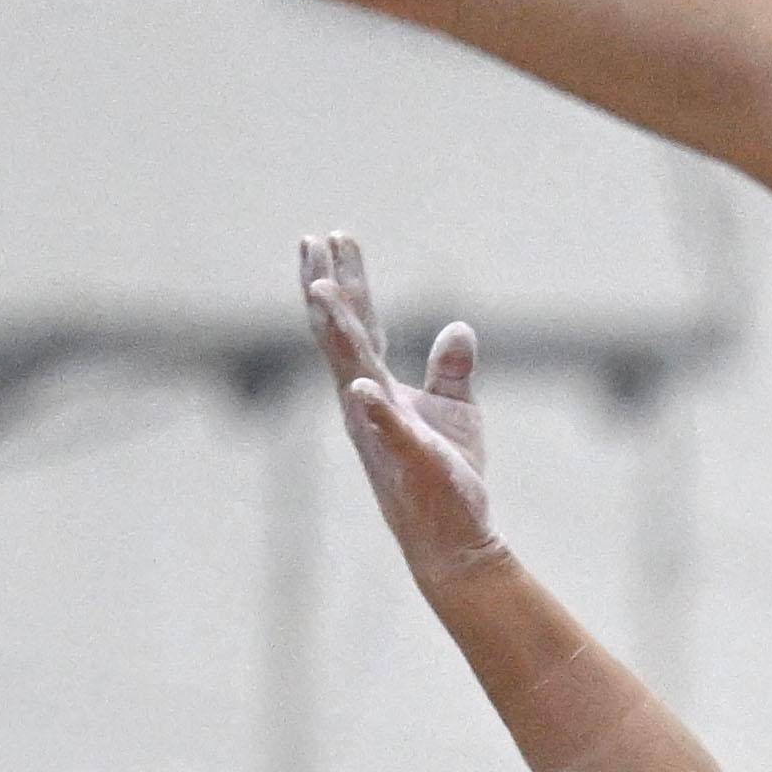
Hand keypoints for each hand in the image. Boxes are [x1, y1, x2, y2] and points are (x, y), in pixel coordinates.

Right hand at [298, 234, 502, 596]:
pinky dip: (375, 410)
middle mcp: (366, 403)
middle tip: (313, 240)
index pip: (357, 324)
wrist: (453, 535)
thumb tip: (458, 327)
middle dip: (328, 289)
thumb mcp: (455, 409)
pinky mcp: (408, 460)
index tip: (332, 236)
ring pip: (352, 372)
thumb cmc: (447, 474)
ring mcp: (381, 431)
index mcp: (376, 387)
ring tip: (320, 290)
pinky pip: (388, 432)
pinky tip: (363, 387)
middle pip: (342, 336)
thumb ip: (450, 368)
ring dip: (337, 333)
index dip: (346, 280)